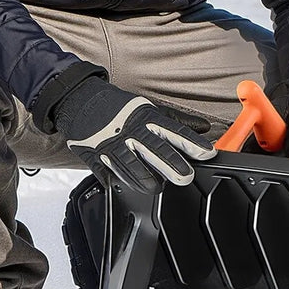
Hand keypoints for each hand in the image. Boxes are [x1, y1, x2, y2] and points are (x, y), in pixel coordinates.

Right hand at [55, 77, 214, 193]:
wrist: (81, 100)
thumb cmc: (121, 108)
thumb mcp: (151, 109)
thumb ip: (179, 122)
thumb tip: (206, 128)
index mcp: (146, 117)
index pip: (173, 130)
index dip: (191, 142)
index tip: (207, 153)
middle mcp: (130, 130)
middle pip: (153, 148)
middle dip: (171, 163)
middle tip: (186, 177)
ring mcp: (111, 143)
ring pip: (129, 163)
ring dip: (144, 177)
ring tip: (158, 187)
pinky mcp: (95, 155)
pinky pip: (104, 169)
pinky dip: (113, 178)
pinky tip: (121, 185)